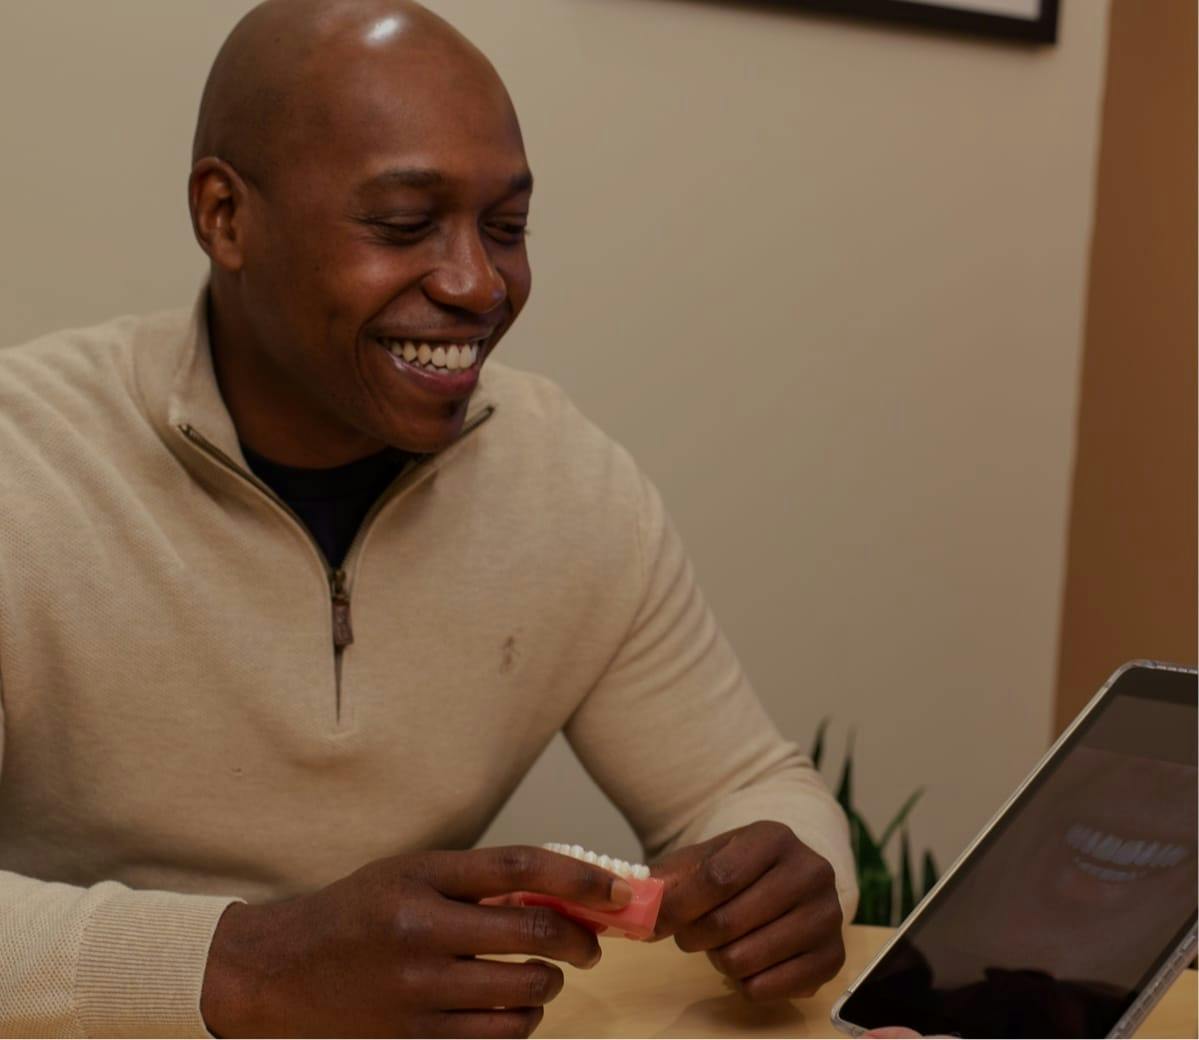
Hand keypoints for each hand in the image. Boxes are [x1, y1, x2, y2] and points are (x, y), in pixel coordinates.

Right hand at [200, 846, 631, 1037]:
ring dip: (549, 985)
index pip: (521, 867)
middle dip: (580, 941)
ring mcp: (417, 991)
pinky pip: (498, 1038)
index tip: (620, 890)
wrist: (282, 969)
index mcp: (423, 876)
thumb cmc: (358, 911)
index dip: (581, 877)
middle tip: (590, 944)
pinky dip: (520, 1022)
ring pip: (524, 995)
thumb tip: (563, 892)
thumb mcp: (413, 872)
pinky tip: (510, 1008)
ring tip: (540, 976)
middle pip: (533, 936)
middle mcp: (421, 931)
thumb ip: (481, 880)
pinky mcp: (415, 1039)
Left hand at [650, 820, 843, 1001]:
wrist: (789, 878)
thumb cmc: (739, 869)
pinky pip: (768, 989)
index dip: (677, 906)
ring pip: (745, 959)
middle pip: (728, 922)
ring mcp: (827, 916)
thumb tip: (639, 907)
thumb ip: (669, 878)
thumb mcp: (705, 859)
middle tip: (690, 936)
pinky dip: (745, 984)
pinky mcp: (834, 958)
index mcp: (774, 838)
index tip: (652, 923)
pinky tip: (749, 963)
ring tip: (724, 944)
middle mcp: (810, 872)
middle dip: (695, 936)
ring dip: (720, 960)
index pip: (717, 877)